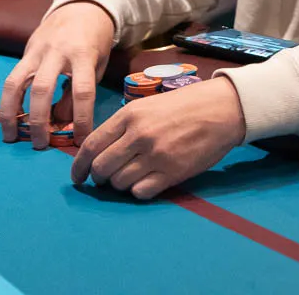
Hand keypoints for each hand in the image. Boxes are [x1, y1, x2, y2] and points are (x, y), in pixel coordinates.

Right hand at [0, 1, 115, 148]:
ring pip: (17, 83)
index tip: (81, 141)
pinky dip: (8, 101)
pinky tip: (9, 119)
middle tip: (40, 145)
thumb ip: (80, 91)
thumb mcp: (97, 64)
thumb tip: (63, 122)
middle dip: (39, 120)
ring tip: (11, 136)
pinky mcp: (25, 51)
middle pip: (43, 89)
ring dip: (11, 112)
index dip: (82, 119)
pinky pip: (11, 78)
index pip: (82, 91)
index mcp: (83, 54)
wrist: (82, 7)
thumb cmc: (95, 41)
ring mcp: (37, 50)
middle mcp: (57, 52)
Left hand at [71, 76, 245, 199]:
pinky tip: (148, 182)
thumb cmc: (185, 106)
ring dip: (121, 185)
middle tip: (106, 179)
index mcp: (129, 115)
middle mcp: (138, 135)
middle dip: (99, 178)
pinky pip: (141, 192)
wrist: (221, 109)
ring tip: (132, 177)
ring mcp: (155, 155)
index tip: (78, 177)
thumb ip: (125, 126)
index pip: (91, 145)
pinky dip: (139, 191)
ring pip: (119, 183)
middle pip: (101, 168)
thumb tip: (101, 151)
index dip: (79, 166)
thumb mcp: (148, 106)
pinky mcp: (172, 172)